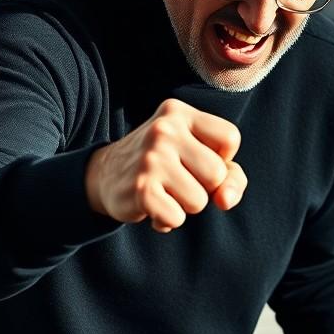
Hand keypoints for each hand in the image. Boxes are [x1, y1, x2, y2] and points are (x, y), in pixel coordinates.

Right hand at [84, 98, 246, 232]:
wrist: (103, 176)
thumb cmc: (163, 166)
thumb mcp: (196, 158)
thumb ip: (230, 177)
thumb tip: (226, 200)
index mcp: (179, 113)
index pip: (230, 138)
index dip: (222, 158)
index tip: (196, 158)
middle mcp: (164, 130)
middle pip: (218, 174)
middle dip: (204, 187)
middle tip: (177, 179)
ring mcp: (150, 158)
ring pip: (200, 201)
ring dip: (185, 206)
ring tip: (163, 191)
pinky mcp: (141, 189)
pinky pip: (177, 218)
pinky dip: (167, 221)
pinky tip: (152, 206)